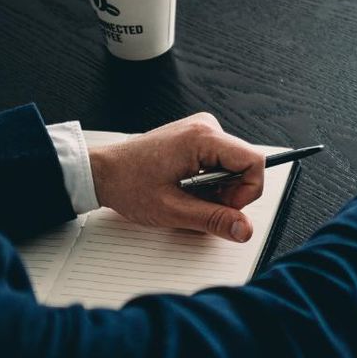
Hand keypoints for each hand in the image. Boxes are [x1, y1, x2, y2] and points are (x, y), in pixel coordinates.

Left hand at [88, 112, 264, 240]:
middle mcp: (205, 128)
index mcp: (202, 138)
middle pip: (243, 166)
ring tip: (185, 195)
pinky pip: (219, 164)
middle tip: (196, 203)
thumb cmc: (127, 184)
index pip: (254, 162)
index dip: (246, 192)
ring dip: (215, 190)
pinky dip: (207, 182)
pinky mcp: (195, 139)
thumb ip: (214, 220)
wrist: (102, 172)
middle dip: (227, 193)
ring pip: (232, 168)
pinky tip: (184, 187)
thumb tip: (244, 229)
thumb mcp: (173, 210)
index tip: (225, 207)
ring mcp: (200, 131)